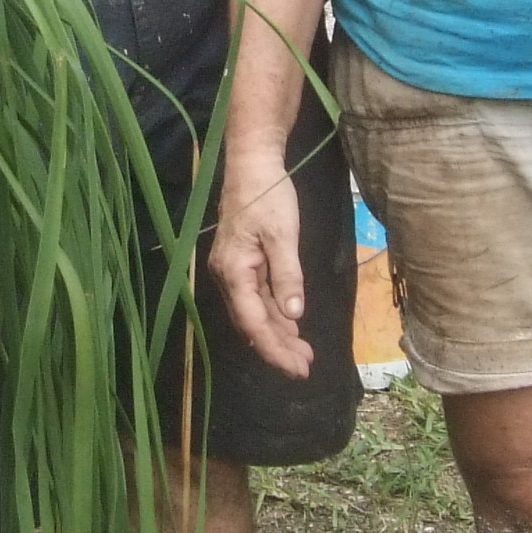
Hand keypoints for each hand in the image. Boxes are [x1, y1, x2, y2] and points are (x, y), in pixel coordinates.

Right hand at [210, 152, 318, 379]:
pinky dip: (274, 315)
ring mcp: (232, 271)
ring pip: (254, 313)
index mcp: (233, 272)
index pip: (253, 322)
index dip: (274, 349)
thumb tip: (293, 314)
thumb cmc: (268, 195)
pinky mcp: (240, 265)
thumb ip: (287, 276)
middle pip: (251, 324)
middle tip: (305, 367)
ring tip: (303, 353)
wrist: (252, 164)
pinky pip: (256, 299)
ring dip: (278, 334)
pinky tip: (290, 326)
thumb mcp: (283, 235)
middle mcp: (226, 277)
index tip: (297, 367)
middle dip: (278, 348)